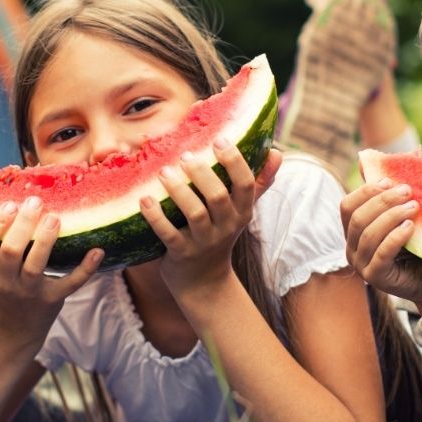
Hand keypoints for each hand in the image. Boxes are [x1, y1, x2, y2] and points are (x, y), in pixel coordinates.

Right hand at [0, 196, 101, 329]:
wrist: (16, 325)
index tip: (8, 205)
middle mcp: (6, 280)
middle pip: (10, 251)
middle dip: (22, 225)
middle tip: (35, 202)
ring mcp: (30, 291)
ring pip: (36, 265)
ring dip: (46, 240)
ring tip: (55, 217)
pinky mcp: (53, 299)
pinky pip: (70, 284)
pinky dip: (86, 268)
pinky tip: (97, 250)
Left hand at [141, 140, 280, 294]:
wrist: (204, 282)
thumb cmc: (220, 234)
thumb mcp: (241, 212)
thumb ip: (257, 182)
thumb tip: (277, 153)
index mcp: (242, 212)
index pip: (246, 184)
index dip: (234, 161)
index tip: (219, 139)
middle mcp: (226, 227)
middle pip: (218, 197)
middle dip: (202, 173)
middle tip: (185, 154)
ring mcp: (203, 242)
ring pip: (195, 213)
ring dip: (178, 190)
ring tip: (163, 171)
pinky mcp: (181, 254)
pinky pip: (168, 234)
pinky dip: (156, 216)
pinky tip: (144, 199)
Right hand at [340, 178, 421, 317]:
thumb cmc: (419, 247)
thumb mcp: (401, 217)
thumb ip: (386, 196)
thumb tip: (366, 158)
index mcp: (353, 233)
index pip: (347, 206)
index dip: (366, 191)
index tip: (389, 181)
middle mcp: (351, 249)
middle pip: (358, 218)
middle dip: (383, 201)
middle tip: (408, 191)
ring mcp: (361, 266)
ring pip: (368, 234)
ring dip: (392, 216)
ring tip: (414, 207)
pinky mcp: (375, 278)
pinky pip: (381, 254)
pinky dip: (395, 237)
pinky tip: (411, 227)